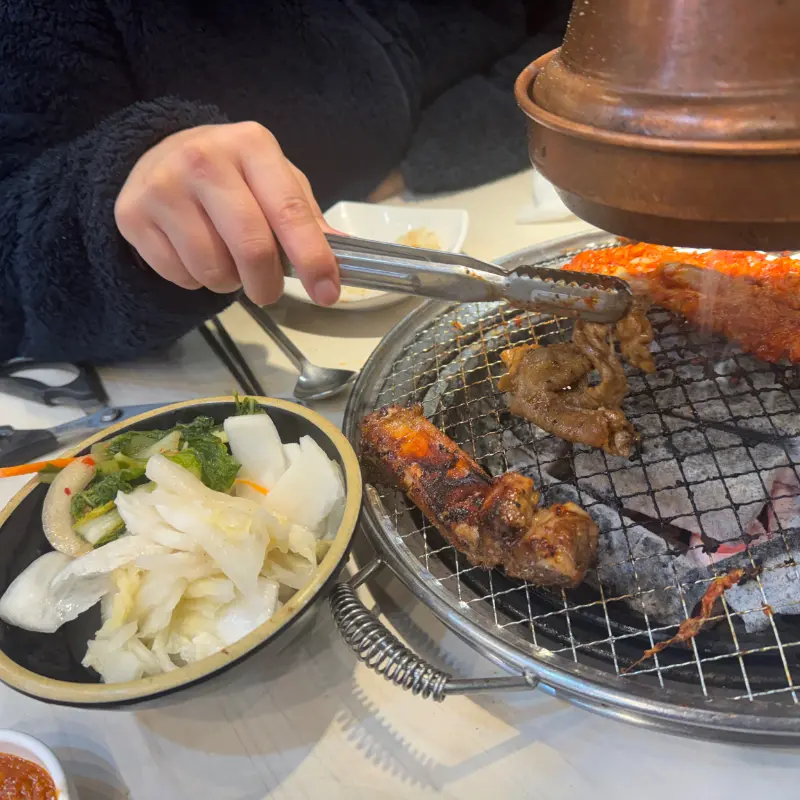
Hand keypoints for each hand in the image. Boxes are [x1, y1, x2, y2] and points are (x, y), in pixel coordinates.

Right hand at [114, 122, 339, 305]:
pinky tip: (196, 254)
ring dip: (230, 282)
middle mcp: (204, 158)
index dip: (313, 259)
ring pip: (213, 269)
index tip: (327, 293)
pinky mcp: (133, 214)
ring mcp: (163, 185)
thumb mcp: (276, 181)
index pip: (290, 211)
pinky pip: (181, 276)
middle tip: (268, 290)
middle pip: (251, 248)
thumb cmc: (234, 174)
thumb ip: (306, 216)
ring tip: (228, 261)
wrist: (160, 155)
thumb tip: (345, 252)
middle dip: (268, 284)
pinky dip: (197, 280)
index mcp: (252, 145)